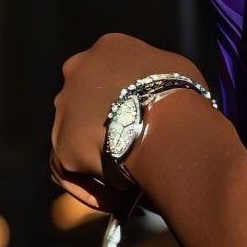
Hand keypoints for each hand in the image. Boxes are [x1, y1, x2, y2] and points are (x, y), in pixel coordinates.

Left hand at [50, 32, 207, 197]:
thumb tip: (158, 93)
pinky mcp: (63, 145)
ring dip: (96, 157)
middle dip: (103, 124)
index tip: (141, 118)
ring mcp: (65, 108)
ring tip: (126, 182)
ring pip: (76, 136)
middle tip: (130, 147)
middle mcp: (78, 70)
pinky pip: (72, 170)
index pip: (110, 72)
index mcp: (109, 48)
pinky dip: (92, 186)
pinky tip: (118, 199)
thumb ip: (155, 76)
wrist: (169, 127)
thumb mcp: (175, 71)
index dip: (126, 98)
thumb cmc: (183, 97)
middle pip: (86, 101)